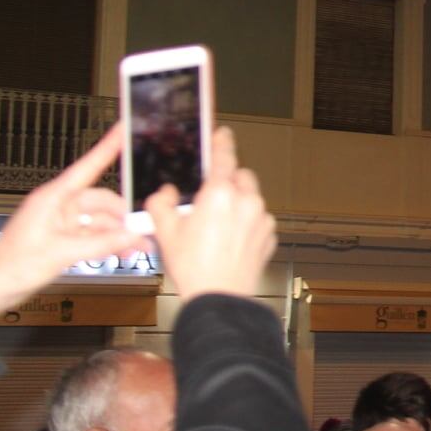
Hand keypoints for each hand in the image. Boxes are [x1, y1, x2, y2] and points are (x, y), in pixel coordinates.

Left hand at [0, 126, 142, 332]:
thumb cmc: (15, 265)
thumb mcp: (62, 253)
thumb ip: (101, 243)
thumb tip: (131, 236)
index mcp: (53, 198)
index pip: (87, 167)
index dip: (107, 147)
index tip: (123, 131)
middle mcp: (60, 206)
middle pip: (102, 200)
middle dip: (124, 215)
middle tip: (144, 227)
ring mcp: (63, 221)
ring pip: (102, 220)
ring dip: (119, 232)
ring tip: (138, 246)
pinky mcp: (65, 236)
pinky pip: (95, 234)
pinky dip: (110, 242)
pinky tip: (123, 251)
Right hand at [146, 127, 275, 300]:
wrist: (219, 297)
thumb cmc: (193, 267)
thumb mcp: (165, 233)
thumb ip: (161, 205)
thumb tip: (165, 194)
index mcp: (220, 194)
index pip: (224, 157)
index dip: (221, 143)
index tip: (222, 134)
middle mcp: (246, 201)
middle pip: (240, 177)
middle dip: (226, 183)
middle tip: (208, 201)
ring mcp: (262, 218)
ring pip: (250, 198)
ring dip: (237, 204)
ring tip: (217, 227)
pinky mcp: (270, 234)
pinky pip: (258, 219)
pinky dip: (247, 223)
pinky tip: (230, 240)